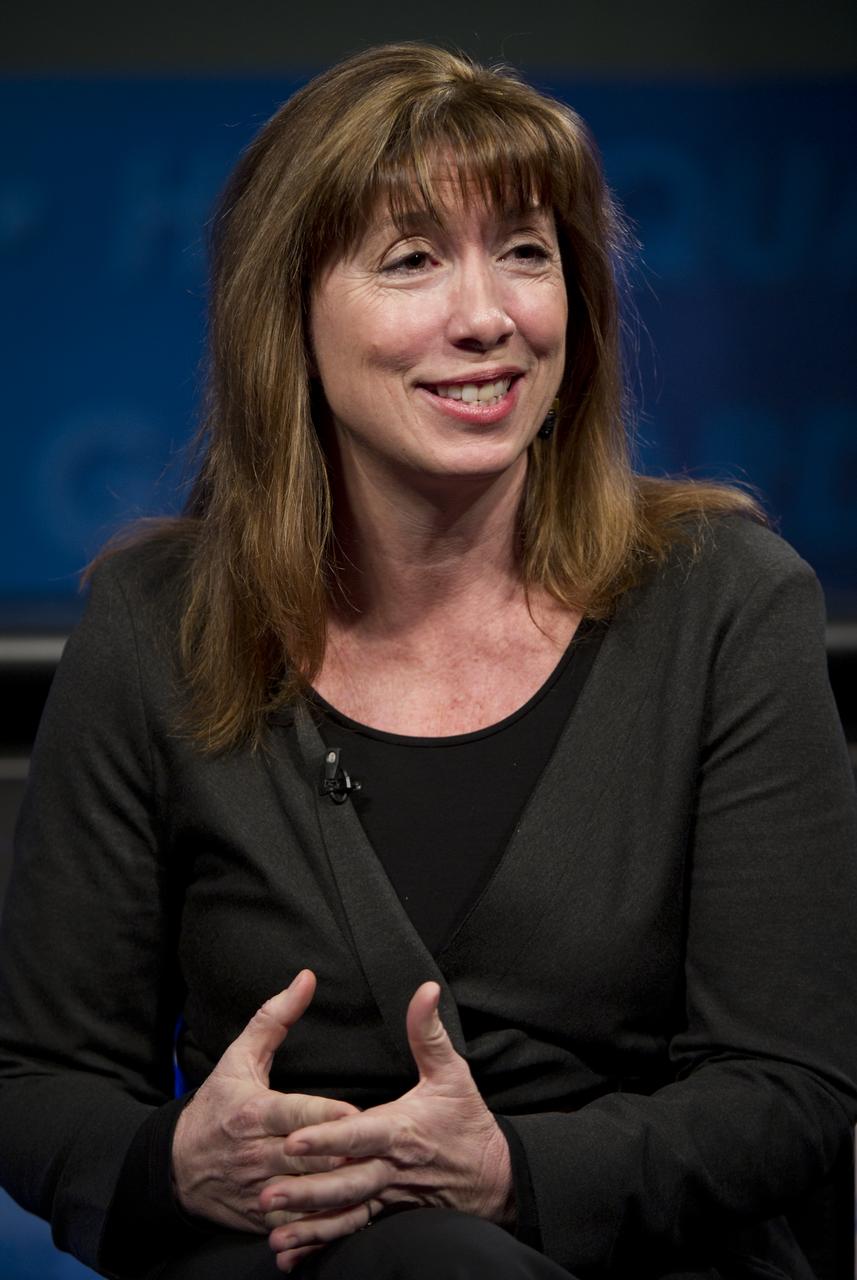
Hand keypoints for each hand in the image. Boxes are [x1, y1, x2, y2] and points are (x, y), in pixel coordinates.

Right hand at [171, 969, 358, 1232]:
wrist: (176, 1167)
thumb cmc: (216, 1105)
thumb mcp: (239, 1058)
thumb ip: (275, 1017)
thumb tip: (307, 978)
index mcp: (253, 1113)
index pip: (295, 1114)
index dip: (326, 1116)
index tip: (356, 1114)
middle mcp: (256, 1154)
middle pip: (309, 1157)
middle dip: (344, 1154)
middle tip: (383, 1145)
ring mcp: (259, 1189)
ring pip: (309, 1193)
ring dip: (341, 1187)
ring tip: (378, 1175)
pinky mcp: (262, 1217)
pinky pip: (300, 1223)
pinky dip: (326, 1218)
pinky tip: (355, 1207)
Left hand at [261, 982, 512, 1271]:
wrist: (496, 1178)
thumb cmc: (468, 1121)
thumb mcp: (453, 1073)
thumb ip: (429, 1032)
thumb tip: (426, 989)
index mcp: (400, 1131)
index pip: (358, 1134)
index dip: (327, 1137)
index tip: (295, 1138)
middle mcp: (390, 1169)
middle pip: (344, 1182)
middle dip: (305, 1190)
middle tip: (266, 1192)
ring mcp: (387, 1198)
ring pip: (343, 1214)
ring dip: (308, 1226)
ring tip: (272, 1235)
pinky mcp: (386, 1216)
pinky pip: (350, 1232)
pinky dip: (321, 1245)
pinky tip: (291, 1255)